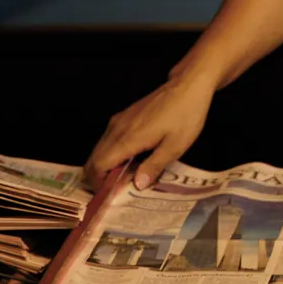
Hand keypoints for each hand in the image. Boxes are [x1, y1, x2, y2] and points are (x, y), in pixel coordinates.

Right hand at [86, 75, 215, 188]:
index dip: (98, 183)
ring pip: (100, 149)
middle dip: (99, 178)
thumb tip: (137, 186)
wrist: (188, 86)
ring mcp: (118, 120)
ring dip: (106, 166)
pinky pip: (109, 140)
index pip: (98, 165)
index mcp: (127, 139)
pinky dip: (112, 154)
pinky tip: (130, 161)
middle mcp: (116, 129)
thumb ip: (154, 166)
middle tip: (116, 193)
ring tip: (124, 180)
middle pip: (94, 158)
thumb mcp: (175, 146)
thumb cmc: (185, 116)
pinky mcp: (124, 116)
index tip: (108, 197)